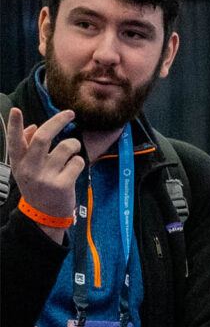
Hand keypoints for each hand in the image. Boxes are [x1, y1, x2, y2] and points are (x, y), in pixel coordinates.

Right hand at [7, 107, 82, 236]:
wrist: (44, 215)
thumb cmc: (37, 186)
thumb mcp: (25, 168)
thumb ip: (27, 147)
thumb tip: (32, 127)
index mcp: (19, 163)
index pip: (14, 141)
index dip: (14, 125)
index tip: (16, 110)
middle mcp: (30, 169)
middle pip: (43, 137)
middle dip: (58, 121)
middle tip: (70, 113)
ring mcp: (46, 177)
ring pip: (66, 147)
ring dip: (74, 144)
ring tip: (71, 151)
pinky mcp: (62, 185)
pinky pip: (77, 162)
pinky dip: (79, 161)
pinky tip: (73, 169)